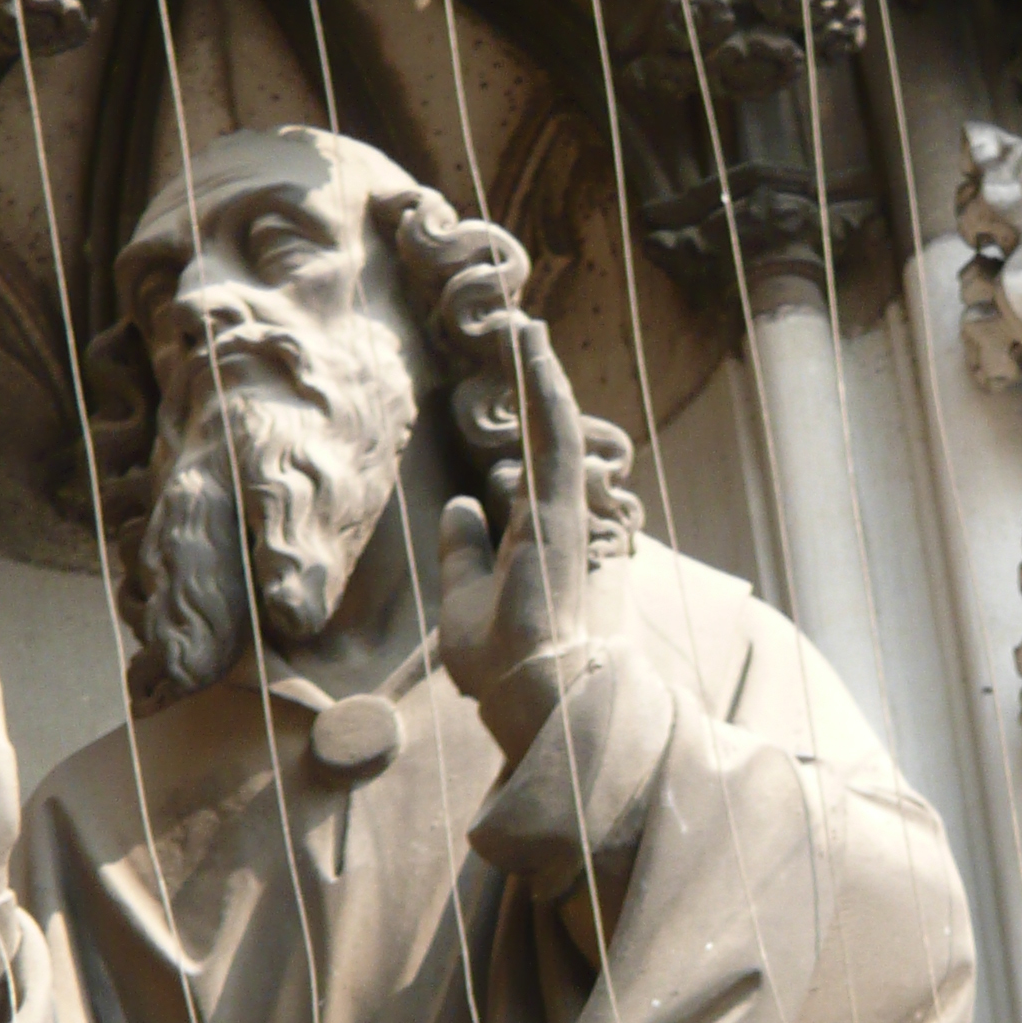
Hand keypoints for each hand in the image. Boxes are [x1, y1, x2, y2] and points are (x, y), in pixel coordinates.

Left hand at [436, 325, 592, 757]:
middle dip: (538, 383)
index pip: (532, 462)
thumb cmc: (499, 659)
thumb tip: (459, 504)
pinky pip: (557, 443)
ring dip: (543, 377)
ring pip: (558, 430)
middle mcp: (554, 518)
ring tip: (528, 328)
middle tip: (526, 330)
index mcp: (533, 535)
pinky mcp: (560, 513)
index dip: (527, 417)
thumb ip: (462, 548)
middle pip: (550, 437)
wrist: (523, 694)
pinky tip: (537, 359)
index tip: (517, 375)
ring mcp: (562, 514)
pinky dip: (548, 398)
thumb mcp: (462, 594)